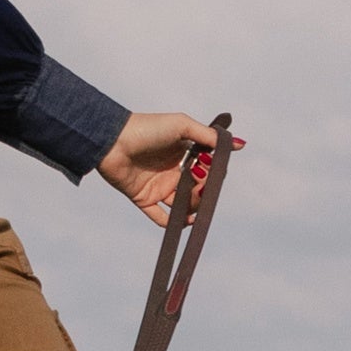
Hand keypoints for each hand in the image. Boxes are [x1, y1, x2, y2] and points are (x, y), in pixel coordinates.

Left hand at [97, 113, 242, 226]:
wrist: (112, 141)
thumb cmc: (146, 128)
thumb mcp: (182, 126)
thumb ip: (209, 136)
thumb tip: (239, 144)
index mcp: (182, 154)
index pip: (206, 170)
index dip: (212, 174)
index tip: (214, 173)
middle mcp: (171, 171)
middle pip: (196, 190)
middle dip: (203, 193)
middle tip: (200, 188)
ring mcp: (157, 186)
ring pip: (182, 205)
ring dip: (191, 208)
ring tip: (192, 205)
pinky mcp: (143, 199)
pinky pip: (159, 217)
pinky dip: (172, 223)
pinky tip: (181, 222)